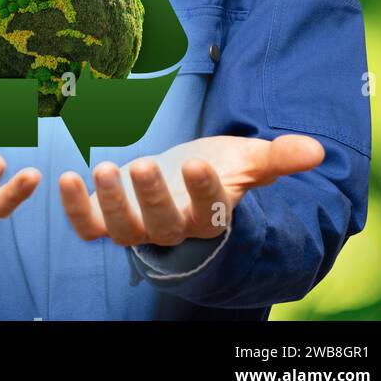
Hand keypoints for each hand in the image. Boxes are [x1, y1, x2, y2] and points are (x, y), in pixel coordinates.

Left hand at [58, 135, 324, 245]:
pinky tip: (64, 178)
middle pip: (164, 224)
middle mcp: (173, 230)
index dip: (205, 191)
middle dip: (152, 196)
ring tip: (104, 167)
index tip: (200, 162)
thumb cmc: (220, 167)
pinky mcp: (108, 223)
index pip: (211, 212)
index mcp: (210, 217)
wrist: (183, 178)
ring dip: (110, 202)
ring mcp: (138, 229)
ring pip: (123, 229)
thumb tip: (316, 150)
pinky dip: (74, 209)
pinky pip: (88, 227)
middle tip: (141, 163)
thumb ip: (278, 157)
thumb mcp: (249, 160)